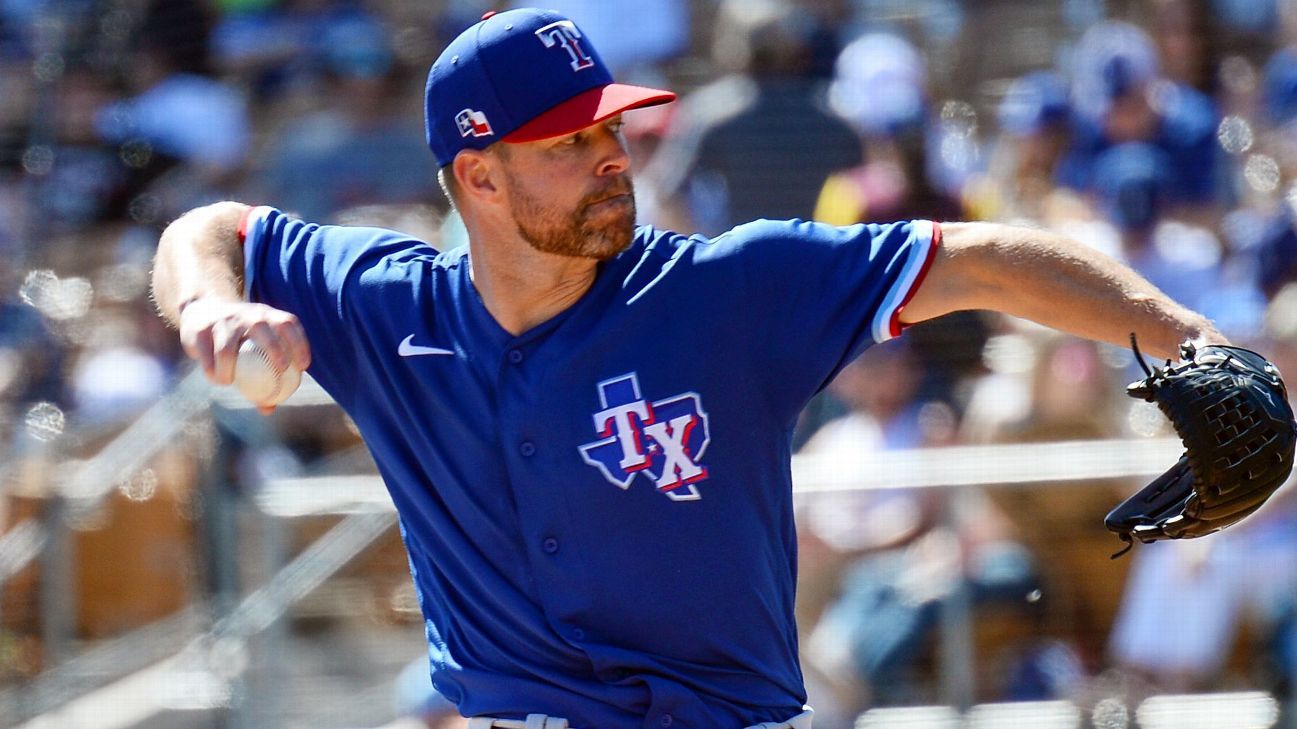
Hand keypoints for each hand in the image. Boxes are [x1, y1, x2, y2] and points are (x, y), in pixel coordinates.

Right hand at [179, 298, 311, 392]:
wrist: (202, 311)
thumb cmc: (237, 339)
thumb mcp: (253, 349)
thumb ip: (263, 376)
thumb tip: (269, 409)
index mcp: (266, 316)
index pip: (287, 323)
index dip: (299, 344)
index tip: (303, 367)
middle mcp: (246, 315)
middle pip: (262, 327)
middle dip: (274, 349)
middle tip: (278, 371)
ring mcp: (223, 320)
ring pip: (226, 348)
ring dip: (226, 370)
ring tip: (227, 382)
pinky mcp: (201, 329)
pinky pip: (207, 354)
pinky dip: (211, 370)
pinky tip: (215, 377)